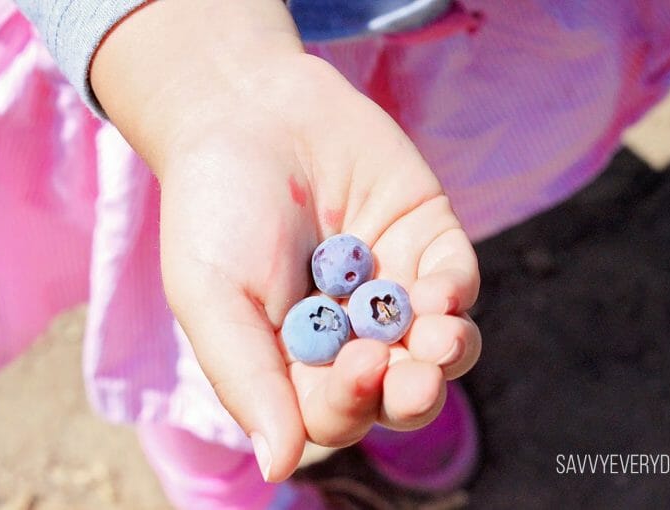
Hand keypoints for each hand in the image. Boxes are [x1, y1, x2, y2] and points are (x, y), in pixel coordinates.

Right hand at [91, 0, 480, 481]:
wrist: (246, 107)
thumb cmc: (214, 206)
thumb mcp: (213, 296)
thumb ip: (247, 379)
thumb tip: (278, 468)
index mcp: (295, 360)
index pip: (334, 411)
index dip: (352, 404)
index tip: (357, 370)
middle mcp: (350, 332)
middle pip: (397, 390)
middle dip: (412, 393)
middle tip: (417, 380)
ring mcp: (393, 287)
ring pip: (439, 346)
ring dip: (447, 353)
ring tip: (441, 340)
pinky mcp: (426, 239)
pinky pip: (457, 281)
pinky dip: (456, 292)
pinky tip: (441, 289)